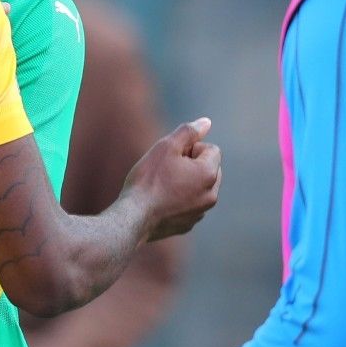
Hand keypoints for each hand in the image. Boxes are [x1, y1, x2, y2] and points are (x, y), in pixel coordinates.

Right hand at [121, 118, 221, 240]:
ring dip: (187, 182)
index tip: (171, 156)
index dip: (190, 148)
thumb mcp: (166, 147)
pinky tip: (160, 201)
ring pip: (200, 188)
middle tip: (166, 169)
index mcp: (209, 174)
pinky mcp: (188, 224)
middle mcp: (211, 195)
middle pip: (208, 168)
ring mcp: (200, 212)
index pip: (211, 149)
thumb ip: (188, 132)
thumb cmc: (149, 179)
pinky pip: (190, 205)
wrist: (134, 217)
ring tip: (162, 185)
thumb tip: (206, 122)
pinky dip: (180, 200)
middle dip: (192, 164)